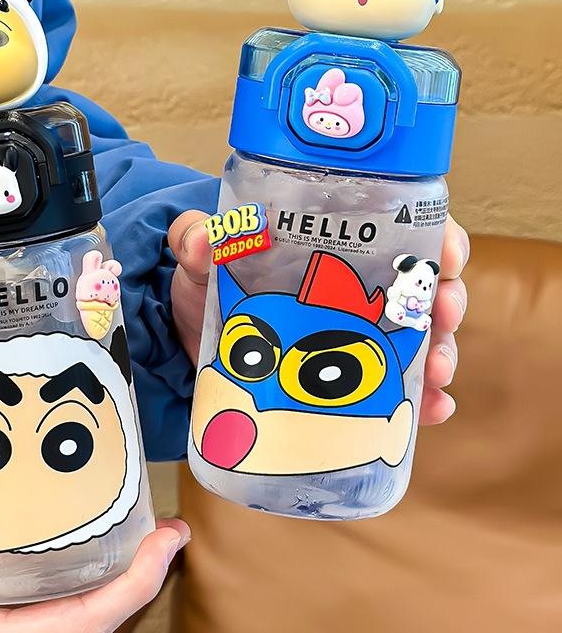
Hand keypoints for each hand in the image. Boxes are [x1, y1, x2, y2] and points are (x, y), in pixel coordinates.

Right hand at [0, 409, 187, 632]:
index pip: (88, 622)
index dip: (137, 581)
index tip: (171, 539)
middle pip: (85, 616)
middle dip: (126, 570)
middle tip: (151, 519)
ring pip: (55, 613)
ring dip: (89, 572)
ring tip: (108, 516)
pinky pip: (19, 607)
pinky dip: (43, 574)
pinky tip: (41, 533)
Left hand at [169, 211, 469, 424]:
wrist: (191, 334)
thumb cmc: (209, 280)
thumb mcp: (201, 256)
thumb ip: (196, 239)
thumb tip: (203, 240)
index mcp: (333, 240)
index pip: (401, 226)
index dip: (434, 237)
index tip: (443, 256)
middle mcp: (357, 283)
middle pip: (421, 284)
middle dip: (444, 300)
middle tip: (441, 316)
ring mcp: (356, 331)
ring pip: (419, 336)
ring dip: (440, 352)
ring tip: (436, 372)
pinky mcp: (348, 374)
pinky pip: (396, 384)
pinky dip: (421, 397)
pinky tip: (433, 409)